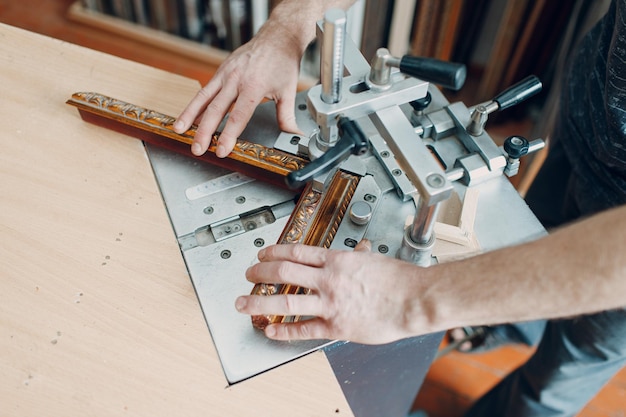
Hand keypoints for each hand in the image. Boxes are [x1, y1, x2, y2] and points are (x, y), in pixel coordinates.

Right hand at [173, 21, 302, 157]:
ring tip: (179, 131)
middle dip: (205, 132)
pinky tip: (188, 117)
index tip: (222, 151)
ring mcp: (226, 73)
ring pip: (203, 98)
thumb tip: (293, 137)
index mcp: (254, 86)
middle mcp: (236, 79)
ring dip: (190, 116)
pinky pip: (204, 90)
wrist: (277, 37)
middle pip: (216, 110)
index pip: (238, 116)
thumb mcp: (288, 91)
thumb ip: (287, 118)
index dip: (228, 135)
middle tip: (198, 149)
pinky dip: (194, 104)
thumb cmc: (283, 63)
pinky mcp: (221, 70)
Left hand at [235, 241, 430, 343]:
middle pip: (283, 271)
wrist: (414, 299)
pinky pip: (304, 328)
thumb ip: (359, 256)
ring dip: (260, 301)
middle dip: (260, 273)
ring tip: (243, 303)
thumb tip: (358, 250)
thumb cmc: (399, 280)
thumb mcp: (373, 259)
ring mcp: (331, 303)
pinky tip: (271, 330)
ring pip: (286, 299)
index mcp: (337, 260)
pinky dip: (284, 330)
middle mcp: (329, 279)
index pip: (296, 251)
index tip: (262, 254)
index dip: (273, 252)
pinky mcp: (336, 326)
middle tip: (248, 275)